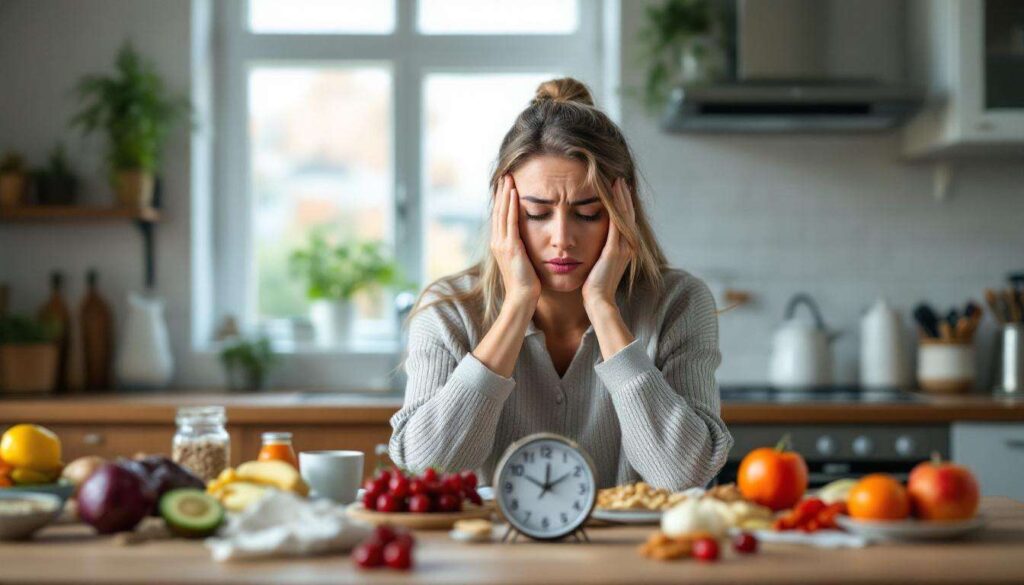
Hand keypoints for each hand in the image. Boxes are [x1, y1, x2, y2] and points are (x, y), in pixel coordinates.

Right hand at [491, 174, 541, 305]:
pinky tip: (514, 193)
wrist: (522, 298)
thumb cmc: (527, 284)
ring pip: (502, 213)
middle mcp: (497, 242)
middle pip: (498, 211)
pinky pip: (510, 221)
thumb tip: (528, 240)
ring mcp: (502, 244)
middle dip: (502, 192)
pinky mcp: (510, 247)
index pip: (500, 217)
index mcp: (499, 245)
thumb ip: (522, 249)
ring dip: (505, 194)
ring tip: (509, 178)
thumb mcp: (523, 261)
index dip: (503, 200)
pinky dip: (511, 206)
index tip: (507, 185)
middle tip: (506, 175)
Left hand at [582, 178, 635, 310]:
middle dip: (624, 197)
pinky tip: (611, 196)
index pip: (626, 221)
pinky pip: (616, 224)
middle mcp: (629, 246)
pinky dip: (615, 209)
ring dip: (621, 198)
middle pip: (628, 215)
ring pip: (624, 217)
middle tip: (620, 180)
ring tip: (617, 182)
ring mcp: (623, 248)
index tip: (619, 189)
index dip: (624, 205)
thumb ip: (603, 251)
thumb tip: (596, 242)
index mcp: (626, 248)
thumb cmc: (595, 285)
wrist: (598, 301)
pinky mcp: (614, 250)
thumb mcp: (601, 263)